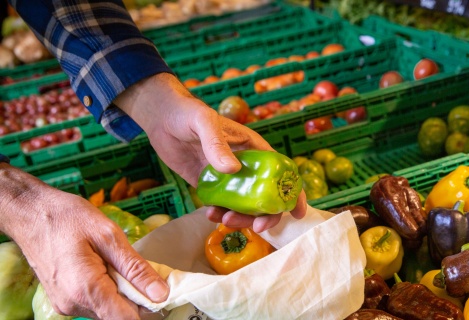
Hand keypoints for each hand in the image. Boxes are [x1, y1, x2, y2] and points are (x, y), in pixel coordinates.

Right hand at [0, 163, 168, 318]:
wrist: (31, 214)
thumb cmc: (68, 218)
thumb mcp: (109, 236)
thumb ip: (136, 268)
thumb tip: (160, 293)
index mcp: (87, 289)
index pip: (127, 319)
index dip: (150, 307)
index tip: (161, 290)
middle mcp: (74, 304)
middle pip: (119, 316)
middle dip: (137, 298)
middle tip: (143, 271)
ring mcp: (66, 304)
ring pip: (108, 311)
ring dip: (122, 294)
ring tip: (119, 265)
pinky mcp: (64, 300)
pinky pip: (95, 304)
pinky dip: (107, 291)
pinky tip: (107, 269)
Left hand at [115, 73, 306, 231]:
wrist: (161, 118)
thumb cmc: (188, 113)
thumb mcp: (204, 123)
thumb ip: (217, 144)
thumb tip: (233, 170)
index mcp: (254, 149)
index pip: (282, 172)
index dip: (293, 192)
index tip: (297, 212)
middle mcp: (245, 166)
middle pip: (266, 196)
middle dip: (265, 215)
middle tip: (256, 227)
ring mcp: (228, 178)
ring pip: (244, 206)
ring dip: (241, 218)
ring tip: (224, 219)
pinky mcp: (210, 186)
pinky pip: (221, 206)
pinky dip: (219, 214)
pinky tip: (209, 214)